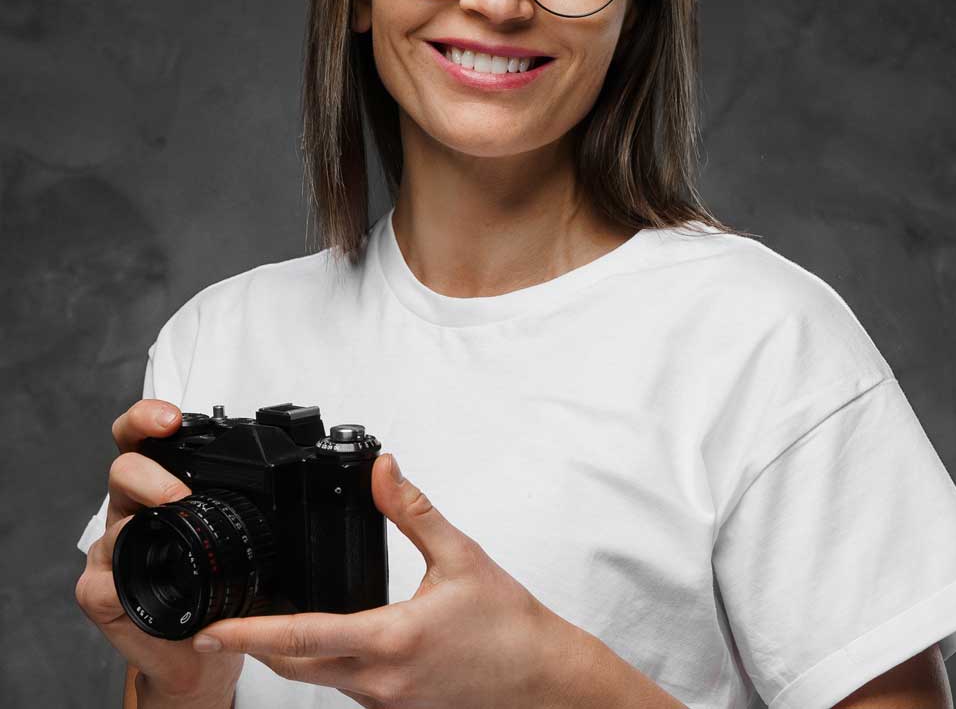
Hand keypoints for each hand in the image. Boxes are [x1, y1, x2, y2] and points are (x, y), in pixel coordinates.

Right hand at [75, 399, 243, 704]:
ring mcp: (113, 547)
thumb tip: (302, 482)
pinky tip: (140, 585)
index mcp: (163, 486)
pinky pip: (102, 578)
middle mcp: (134, 508)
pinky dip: (122, 579)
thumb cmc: (219, 585)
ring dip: (144, 524)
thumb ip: (249, 504)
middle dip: (148, 473)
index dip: (148, 418)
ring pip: (114, 521)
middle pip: (123, 468)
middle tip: (176, 496)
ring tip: (173, 533)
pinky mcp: (99, 590)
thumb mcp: (238, 535)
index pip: (145, 437)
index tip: (169, 419)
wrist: (197, 650)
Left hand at [191, 453, 583, 708]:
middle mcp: (379, 680)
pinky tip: (326, 635)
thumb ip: (414, 510)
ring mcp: (386, 700)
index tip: (213, 627)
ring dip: (287, 653)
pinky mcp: (396, 705)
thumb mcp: (461, 556)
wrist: (542, 679)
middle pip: (295, 666)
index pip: (302, 637)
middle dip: (254, 645)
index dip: (250, 633)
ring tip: (264, 621)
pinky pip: (344, 685)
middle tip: (223, 619)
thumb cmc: (508, 624)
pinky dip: (322, 660)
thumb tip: (383, 470)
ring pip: (317, 678)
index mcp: (391, 640)